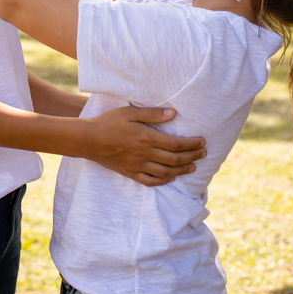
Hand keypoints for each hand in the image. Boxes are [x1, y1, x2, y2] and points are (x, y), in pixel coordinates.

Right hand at [85, 107, 205, 185]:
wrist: (88, 140)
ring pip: (166, 172)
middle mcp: (145, 154)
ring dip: (182, 170)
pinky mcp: (130, 173)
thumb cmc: (108, 122)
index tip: (202, 142)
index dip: (192, 144)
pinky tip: (170, 177)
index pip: (176, 144)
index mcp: (147, 137)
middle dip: (192, 157)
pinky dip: (164, 181)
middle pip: (175, 159)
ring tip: (193, 167)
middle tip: (204, 154)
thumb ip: (153, 114)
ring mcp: (138, 166)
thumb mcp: (130, 112)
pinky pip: (151, 181)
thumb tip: (173, 113)